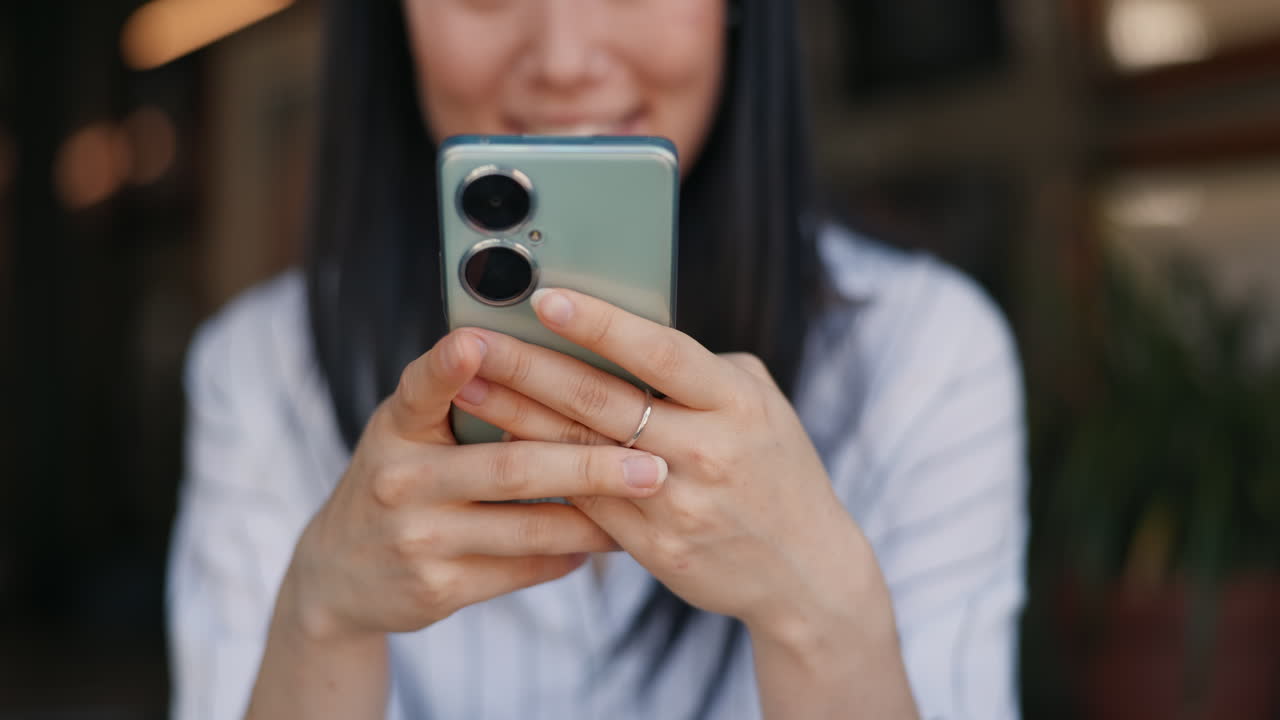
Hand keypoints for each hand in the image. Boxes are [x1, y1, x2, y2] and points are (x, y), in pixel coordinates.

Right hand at [281, 329, 670, 642]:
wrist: (341, 573)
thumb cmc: (404, 477)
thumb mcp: (409, 431)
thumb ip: (460, 399)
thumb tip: (557, 357)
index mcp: (398, 425)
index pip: (421, 387)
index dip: (446, 366)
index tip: (474, 341)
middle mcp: (401, 480)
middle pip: (510, 467)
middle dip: (589, 465)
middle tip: (651, 464)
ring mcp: (417, 538)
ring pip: (527, 527)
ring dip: (597, 517)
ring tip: (648, 499)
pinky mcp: (435, 587)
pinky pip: (522, 568)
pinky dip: (570, 553)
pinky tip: (608, 539)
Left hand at [453, 289, 883, 639]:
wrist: (805, 570)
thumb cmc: (776, 468)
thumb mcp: (760, 404)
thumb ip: (698, 370)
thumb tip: (624, 336)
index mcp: (736, 402)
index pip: (659, 352)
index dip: (599, 324)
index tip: (544, 297)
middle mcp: (706, 451)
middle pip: (601, 400)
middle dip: (528, 366)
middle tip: (473, 339)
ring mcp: (676, 503)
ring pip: (580, 452)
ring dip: (516, 417)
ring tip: (466, 388)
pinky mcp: (654, 547)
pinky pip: (584, 501)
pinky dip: (540, 471)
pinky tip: (500, 447)